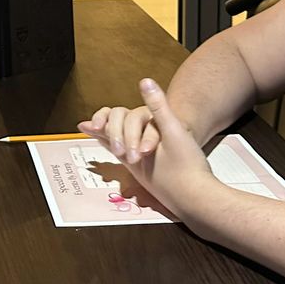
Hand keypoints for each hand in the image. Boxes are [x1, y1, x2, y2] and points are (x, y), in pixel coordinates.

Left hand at [78, 78, 215, 218]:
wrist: (199, 202)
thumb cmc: (187, 167)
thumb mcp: (173, 130)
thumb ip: (158, 107)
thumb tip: (144, 81)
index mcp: (133, 151)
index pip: (109, 133)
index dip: (99, 123)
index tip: (84, 125)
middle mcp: (134, 164)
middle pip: (112, 144)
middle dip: (106, 133)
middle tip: (92, 128)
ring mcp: (143, 173)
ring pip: (122, 155)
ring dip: (112, 143)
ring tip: (101, 138)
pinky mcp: (154, 180)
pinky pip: (134, 163)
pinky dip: (128, 152)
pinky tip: (132, 155)